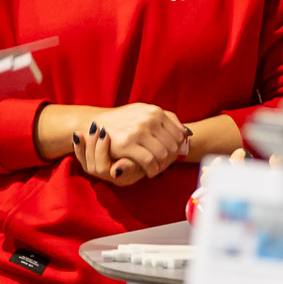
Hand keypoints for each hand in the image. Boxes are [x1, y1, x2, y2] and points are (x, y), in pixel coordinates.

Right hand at [69, 103, 187, 181]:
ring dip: (162, 167)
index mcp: (155, 111)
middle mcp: (149, 119)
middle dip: (171, 159)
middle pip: (173, 146)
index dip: (178, 148)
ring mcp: (138, 131)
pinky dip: (152, 170)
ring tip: (157, 170)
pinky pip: (149, 162)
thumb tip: (186, 133)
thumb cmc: (123, 121)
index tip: (173, 156)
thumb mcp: (144, 112)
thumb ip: (166, 119)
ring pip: (163, 155)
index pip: (179, 134)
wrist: (95, 124)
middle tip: (165, 166)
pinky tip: (149, 172)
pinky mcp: (128, 144)